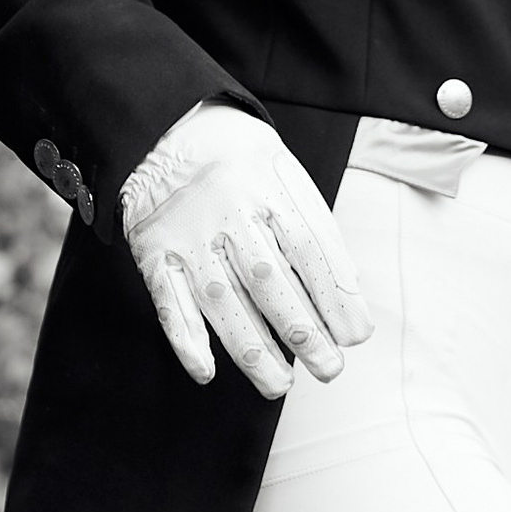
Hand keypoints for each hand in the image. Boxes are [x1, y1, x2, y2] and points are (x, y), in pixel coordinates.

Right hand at [118, 102, 373, 399]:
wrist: (162, 126)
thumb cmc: (237, 155)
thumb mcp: (282, 167)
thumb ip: (311, 222)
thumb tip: (344, 290)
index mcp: (267, 186)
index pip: (309, 249)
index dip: (336, 296)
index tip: (356, 334)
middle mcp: (228, 212)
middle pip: (269, 280)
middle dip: (303, 331)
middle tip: (330, 368)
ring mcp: (189, 235)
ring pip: (222, 300)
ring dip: (252, 349)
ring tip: (280, 385)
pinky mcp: (155, 253)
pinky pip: (168, 301)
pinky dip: (185, 340)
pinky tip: (206, 372)